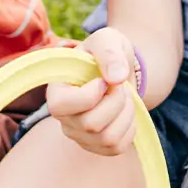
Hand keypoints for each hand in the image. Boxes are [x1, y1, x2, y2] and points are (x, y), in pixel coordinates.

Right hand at [45, 27, 141, 156]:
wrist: (121, 72)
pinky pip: (118, 147)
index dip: (89, 95)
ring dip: (126, 114)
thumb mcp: (107, 41)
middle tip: (120, 86)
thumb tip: (116, 78)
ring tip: (124, 97)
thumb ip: (109, 52)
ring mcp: (80, 135)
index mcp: (57, 91)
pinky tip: (125, 112)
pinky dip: (130, 127)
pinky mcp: (98, 146)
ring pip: (107, 138)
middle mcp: (64, 118)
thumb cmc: (107, 55)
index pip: (61, 106)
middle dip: (115, 101)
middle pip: (90, 124)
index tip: (103, 80)